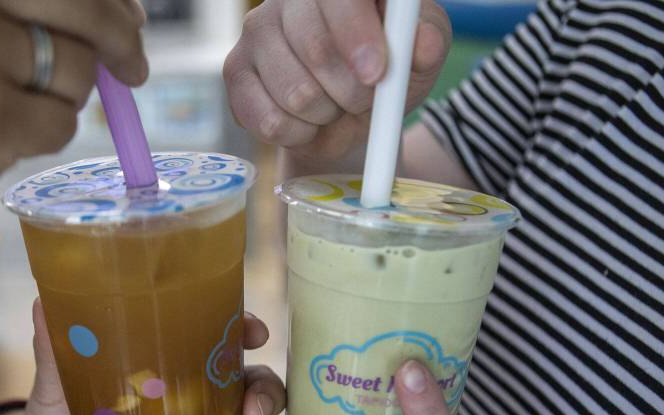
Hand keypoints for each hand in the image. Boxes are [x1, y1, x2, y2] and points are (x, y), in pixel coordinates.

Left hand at [0, 300, 285, 414]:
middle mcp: (195, 392)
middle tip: (252, 410)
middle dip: (265, 392)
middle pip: (251, 380)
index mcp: (169, 359)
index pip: (220, 333)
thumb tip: (43, 302)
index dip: (246, 328)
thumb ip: (54, 348)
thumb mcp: (55, 384)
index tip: (255, 333)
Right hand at [224, 0, 450, 161]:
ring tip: (335, 106)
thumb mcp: (419, 53)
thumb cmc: (387, 70)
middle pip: (315, 50)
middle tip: (364, 97)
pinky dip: (299, 134)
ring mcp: (256, 32)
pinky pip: (270, 122)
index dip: (355, 34)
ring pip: (295, 94)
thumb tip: (423, 44)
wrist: (348, 112)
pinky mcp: (235, 73)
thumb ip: (428, 42)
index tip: (376, 74)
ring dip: (327, 115)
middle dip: (352, 91)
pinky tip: (307, 121)